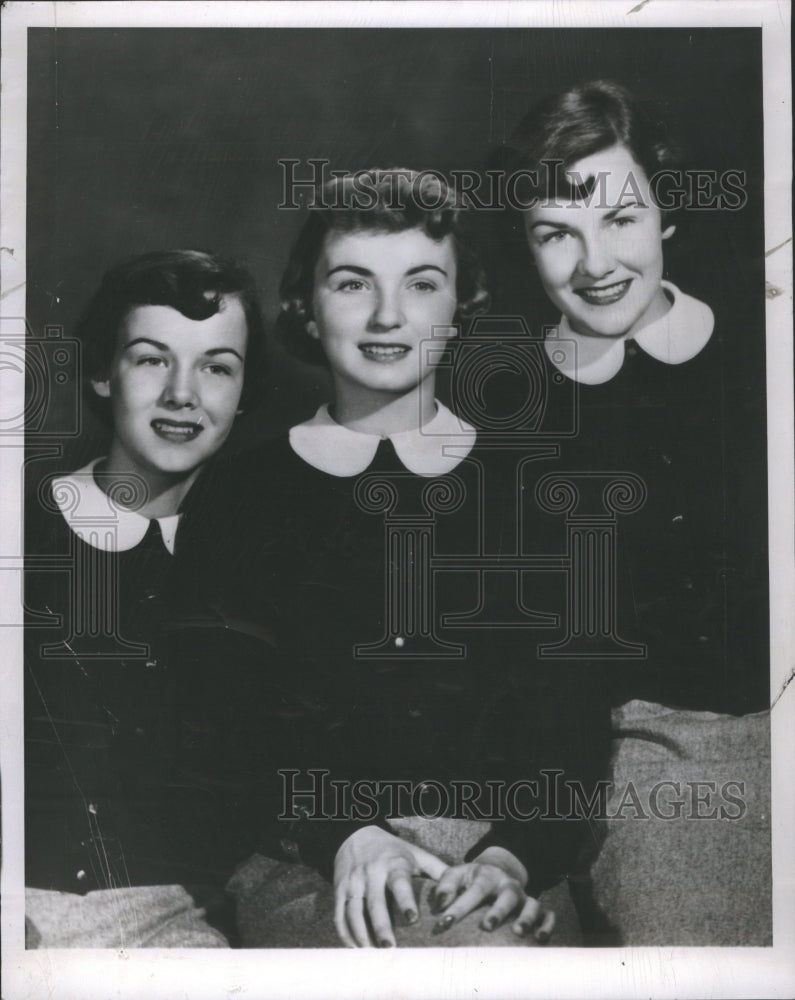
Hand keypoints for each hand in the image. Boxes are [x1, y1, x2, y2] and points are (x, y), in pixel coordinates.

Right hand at [333, 826, 447, 947]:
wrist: (355, 834)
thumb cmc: (392, 850)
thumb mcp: (414, 853)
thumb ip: (437, 870)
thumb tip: (459, 890)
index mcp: (393, 863)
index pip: (399, 882)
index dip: (405, 900)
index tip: (412, 918)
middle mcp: (371, 872)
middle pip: (374, 902)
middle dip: (381, 926)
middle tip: (388, 948)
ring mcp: (352, 882)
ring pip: (353, 911)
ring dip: (361, 934)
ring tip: (371, 954)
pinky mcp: (338, 889)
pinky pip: (339, 915)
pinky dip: (345, 934)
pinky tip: (354, 948)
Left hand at [431, 846, 554, 941]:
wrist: (496, 870)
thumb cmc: (471, 878)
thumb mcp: (457, 874)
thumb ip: (446, 886)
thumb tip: (440, 904)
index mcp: (487, 876)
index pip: (473, 891)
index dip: (458, 908)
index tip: (444, 923)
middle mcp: (508, 885)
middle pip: (507, 895)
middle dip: (498, 911)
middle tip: (487, 926)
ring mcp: (523, 896)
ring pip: (532, 904)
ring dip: (526, 918)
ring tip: (518, 932)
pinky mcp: (536, 907)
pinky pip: (548, 914)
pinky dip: (548, 925)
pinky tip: (540, 939)